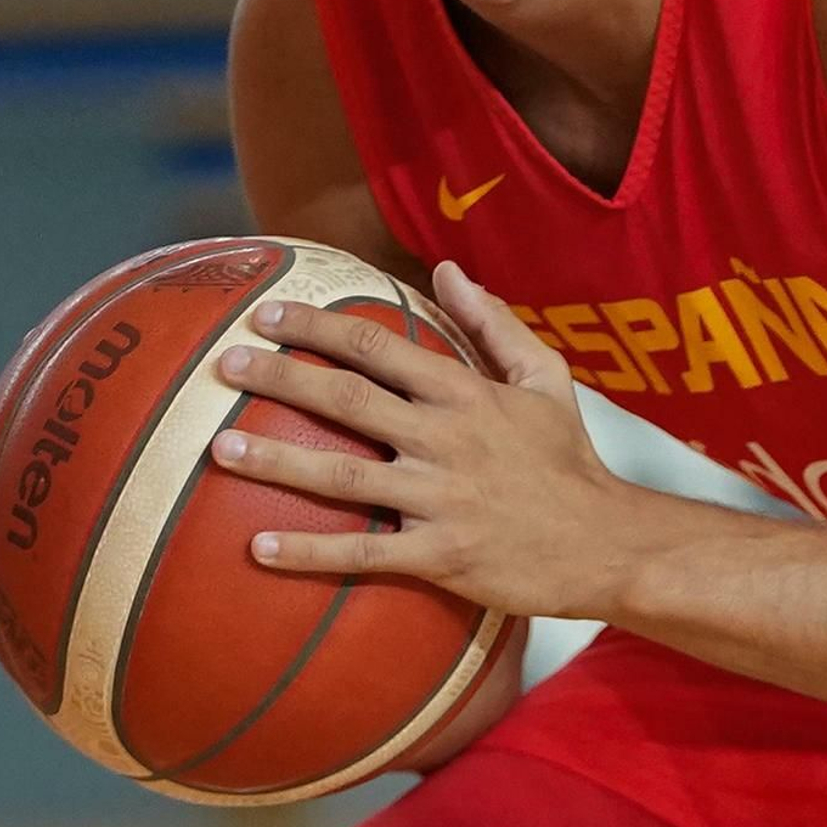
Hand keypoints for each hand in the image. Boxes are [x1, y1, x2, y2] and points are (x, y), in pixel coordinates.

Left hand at [208, 259, 630, 618]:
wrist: (608, 544)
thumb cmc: (570, 459)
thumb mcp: (545, 378)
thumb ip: (492, 322)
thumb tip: (446, 270)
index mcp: (466, 392)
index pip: (378, 345)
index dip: (318, 326)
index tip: (266, 315)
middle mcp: (446, 438)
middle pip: (347, 400)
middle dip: (280, 380)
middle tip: (224, 366)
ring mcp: (441, 499)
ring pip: (342, 475)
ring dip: (276, 462)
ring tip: (218, 450)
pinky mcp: (441, 557)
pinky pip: (364, 553)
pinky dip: (309, 552)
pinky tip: (259, 550)